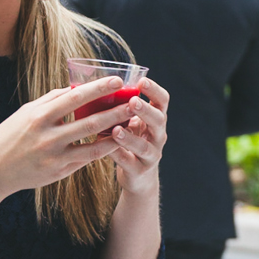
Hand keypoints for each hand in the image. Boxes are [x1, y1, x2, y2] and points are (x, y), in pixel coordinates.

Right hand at [0, 75, 128, 195]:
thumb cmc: (9, 136)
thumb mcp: (25, 113)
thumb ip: (50, 100)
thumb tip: (74, 87)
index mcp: (39, 115)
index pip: (74, 97)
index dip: (98, 88)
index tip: (116, 80)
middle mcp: (48, 135)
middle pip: (89, 120)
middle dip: (115, 110)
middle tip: (134, 101)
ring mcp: (55, 156)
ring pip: (93, 143)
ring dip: (115, 132)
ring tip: (132, 122)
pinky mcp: (59, 171)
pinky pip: (87, 159)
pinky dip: (103, 149)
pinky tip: (117, 141)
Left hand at [109, 76, 168, 194]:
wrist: (139, 177)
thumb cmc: (130, 142)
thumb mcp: (131, 123)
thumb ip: (121, 108)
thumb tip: (95, 86)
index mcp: (156, 120)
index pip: (163, 101)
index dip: (155, 91)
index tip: (142, 81)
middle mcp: (158, 136)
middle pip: (158, 121)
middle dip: (146, 111)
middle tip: (133, 102)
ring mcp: (151, 155)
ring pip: (144, 146)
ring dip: (130, 137)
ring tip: (116, 130)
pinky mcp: (140, 171)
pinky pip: (129, 163)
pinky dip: (117, 155)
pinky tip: (106, 148)